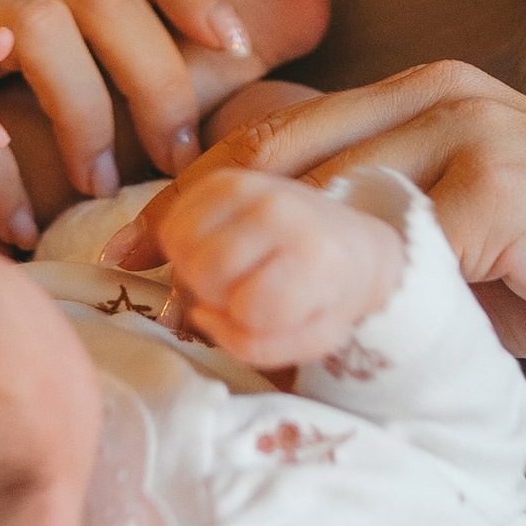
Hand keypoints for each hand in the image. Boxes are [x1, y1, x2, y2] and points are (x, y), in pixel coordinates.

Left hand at [108, 64, 525, 379]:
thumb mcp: (471, 245)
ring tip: (203, 326)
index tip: (144, 258)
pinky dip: (338, 299)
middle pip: (276, 151)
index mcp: (420, 96)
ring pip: (319, 195)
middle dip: (198, 222)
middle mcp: (435, 96)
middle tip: (143, 290)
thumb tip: (275, 300)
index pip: (276, 133)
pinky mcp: (502, 191)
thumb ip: (387, 242)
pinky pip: (390, 248)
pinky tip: (302, 345)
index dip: (201, 195)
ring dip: (253, 266)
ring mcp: (468, 135)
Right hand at [158, 169, 404, 371]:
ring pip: (181, 242)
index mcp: (315, 255)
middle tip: (241, 291)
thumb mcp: (310, 340)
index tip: (270, 312)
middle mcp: (281, 211)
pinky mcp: (224, 179)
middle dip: (215, 294)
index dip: (250, 321)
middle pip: (206, 269)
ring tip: (228, 272)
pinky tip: (213, 251)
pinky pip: (174, 220)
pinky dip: (183, 245)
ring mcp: (251, 187)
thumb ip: (253, 346)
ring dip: (194, 268)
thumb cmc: (329, 299)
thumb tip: (200, 314)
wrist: (351, 246)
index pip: (250, 306)